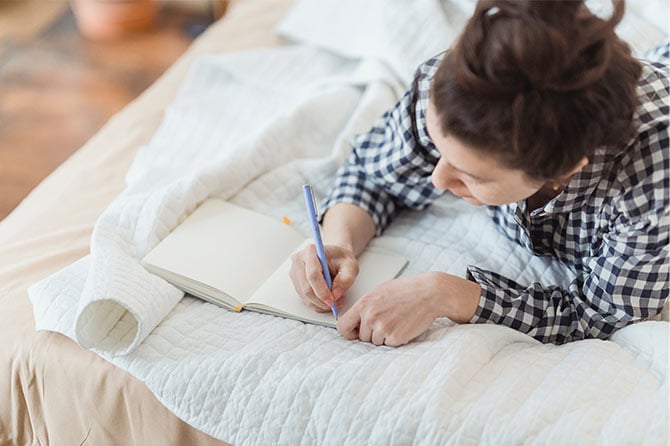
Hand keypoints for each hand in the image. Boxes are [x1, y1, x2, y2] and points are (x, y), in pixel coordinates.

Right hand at [289, 243, 359, 311]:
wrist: (334, 257)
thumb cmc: (341, 259)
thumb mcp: (351, 266)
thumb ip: (346, 279)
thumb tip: (336, 294)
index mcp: (311, 251)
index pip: (313, 275)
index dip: (322, 291)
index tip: (332, 301)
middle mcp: (299, 261)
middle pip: (306, 288)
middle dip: (322, 301)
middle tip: (336, 304)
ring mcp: (295, 272)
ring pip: (305, 297)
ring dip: (321, 304)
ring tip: (336, 300)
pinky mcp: (296, 283)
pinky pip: (305, 299)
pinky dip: (318, 304)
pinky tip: (329, 300)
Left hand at [337, 272, 480, 346]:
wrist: (430, 293)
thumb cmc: (407, 290)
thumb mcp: (380, 292)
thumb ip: (366, 306)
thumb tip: (355, 319)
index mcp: (364, 304)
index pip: (343, 326)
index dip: (349, 332)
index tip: (355, 332)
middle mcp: (370, 317)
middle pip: (362, 337)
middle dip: (371, 334)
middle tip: (387, 322)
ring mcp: (382, 328)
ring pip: (376, 342)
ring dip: (385, 336)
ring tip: (397, 321)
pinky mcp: (395, 338)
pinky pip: (390, 344)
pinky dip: (396, 339)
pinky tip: (404, 325)